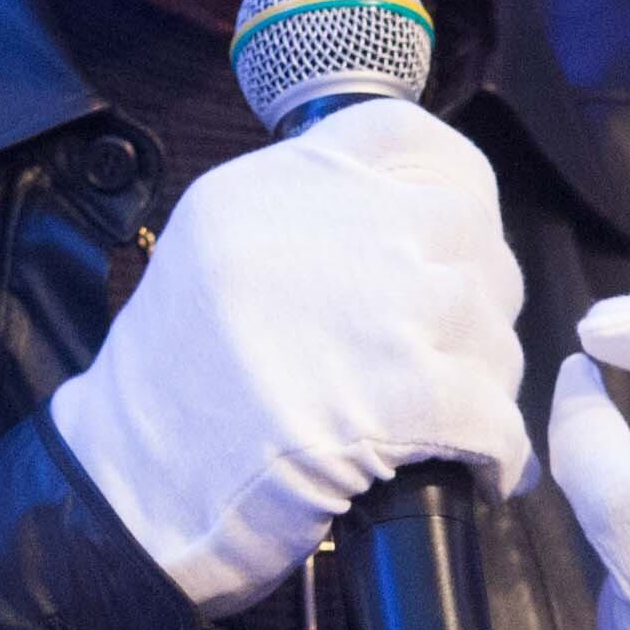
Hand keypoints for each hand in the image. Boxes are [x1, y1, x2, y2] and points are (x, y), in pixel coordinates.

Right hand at [49, 102, 531, 619]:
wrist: (130, 492)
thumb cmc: (176, 389)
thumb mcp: (217, 254)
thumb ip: (309, 219)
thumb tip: (417, 213)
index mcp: (275, 188)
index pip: (401, 137)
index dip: (450, 180)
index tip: (454, 236)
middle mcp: (328, 233)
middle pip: (464, 228)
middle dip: (479, 288)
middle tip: (454, 344)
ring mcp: (369, 314)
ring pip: (490, 322)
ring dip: (488, 375)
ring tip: (455, 414)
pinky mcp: (395, 402)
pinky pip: (494, 414)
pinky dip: (499, 450)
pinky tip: (479, 468)